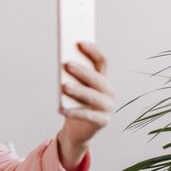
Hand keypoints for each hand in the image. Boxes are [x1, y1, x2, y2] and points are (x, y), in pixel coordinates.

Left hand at [57, 42, 115, 170]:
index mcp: (103, 78)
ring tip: (63, 86)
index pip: (102, 60)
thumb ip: (72, 76)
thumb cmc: (74, 102)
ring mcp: (108, 107)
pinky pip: (87, 115)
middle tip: (67, 64)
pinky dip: (73, 112)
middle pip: (97, 78)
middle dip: (82, 71)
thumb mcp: (74, 87)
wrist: (78, 129)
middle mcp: (109, 91)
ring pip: (93, 96)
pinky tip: (60, 108)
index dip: (92, 50)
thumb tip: (62, 62)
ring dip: (78, 90)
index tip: (78, 42)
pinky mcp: (102, 121)